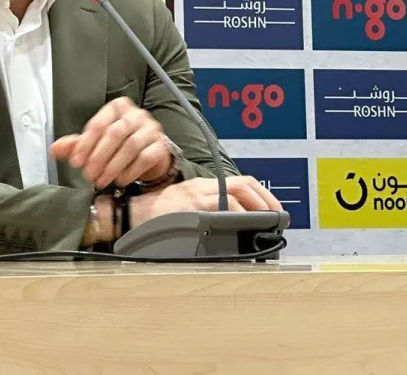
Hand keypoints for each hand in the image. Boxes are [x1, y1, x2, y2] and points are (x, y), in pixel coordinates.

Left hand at [50, 96, 169, 189]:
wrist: (149, 154)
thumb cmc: (118, 144)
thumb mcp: (95, 142)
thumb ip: (75, 144)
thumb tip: (54, 149)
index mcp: (117, 107)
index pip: (98, 124)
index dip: (85, 144)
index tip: (75, 163)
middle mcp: (136, 114)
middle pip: (115, 133)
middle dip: (98, 157)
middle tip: (88, 175)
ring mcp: (151, 129)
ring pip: (131, 146)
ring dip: (112, 166)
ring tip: (100, 181)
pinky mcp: (162, 145)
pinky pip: (146, 157)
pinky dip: (130, 171)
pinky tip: (120, 181)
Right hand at [129, 176, 283, 228]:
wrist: (130, 215)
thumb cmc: (152, 216)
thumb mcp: (182, 207)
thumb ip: (204, 210)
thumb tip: (228, 225)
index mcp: (201, 186)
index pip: (238, 182)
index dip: (260, 194)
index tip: (272, 209)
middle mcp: (202, 186)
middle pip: (243, 182)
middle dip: (265, 198)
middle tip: (277, 215)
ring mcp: (197, 194)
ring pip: (236, 189)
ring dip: (257, 205)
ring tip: (266, 220)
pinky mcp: (192, 205)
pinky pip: (222, 204)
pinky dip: (238, 212)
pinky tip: (244, 223)